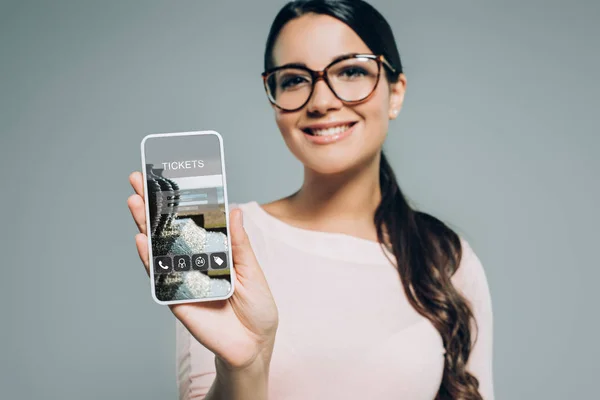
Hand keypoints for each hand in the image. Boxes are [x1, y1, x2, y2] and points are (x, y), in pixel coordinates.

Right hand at [127, 171, 278, 369]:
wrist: (254, 344)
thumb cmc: (257, 307)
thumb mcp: (252, 270)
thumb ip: (238, 243)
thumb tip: (233, 210)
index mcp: (214, 251)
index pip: (193, 221)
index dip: (180, 201)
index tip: (167, 177)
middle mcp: (195, 262)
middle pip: (170, 229)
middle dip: (154, 206)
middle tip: (138, 180)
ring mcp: (183, 278)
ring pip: (160, 248)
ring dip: (146, 225)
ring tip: (135, 201)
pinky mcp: (176, 298)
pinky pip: (160, 277)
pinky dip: (150, 259)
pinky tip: (141, 239)